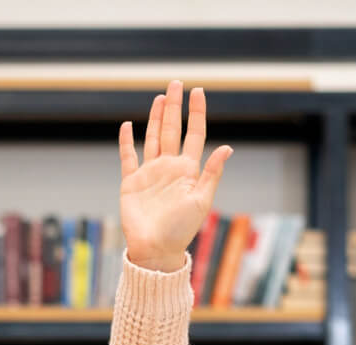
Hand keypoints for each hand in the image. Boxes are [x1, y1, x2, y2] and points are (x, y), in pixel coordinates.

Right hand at [118, 81, 232, 272]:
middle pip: (172, 130)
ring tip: (160, 98)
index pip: (194, 134)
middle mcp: (169, 167)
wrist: (155, 249)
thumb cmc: (180, 230)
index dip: (196, 113)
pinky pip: (129, 157)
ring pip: (153, 138)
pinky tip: (128, 126)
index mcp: (188, 170)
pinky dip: (127, 141)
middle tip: (176, 83)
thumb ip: (211, 173)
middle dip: (174, 107)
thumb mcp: (201, 200)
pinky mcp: (131, 182)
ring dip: (155, 118)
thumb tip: (227, 147)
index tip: (198, 92)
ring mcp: (150, 173)